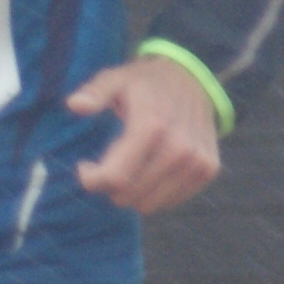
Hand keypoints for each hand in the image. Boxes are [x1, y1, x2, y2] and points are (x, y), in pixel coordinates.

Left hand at [65, 54, 221, 213]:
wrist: (193, 79)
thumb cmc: (144, 83)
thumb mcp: (113, 79)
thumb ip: (94, 93)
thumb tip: (75, 104)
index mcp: (151, 126)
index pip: (114, 177)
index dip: (91, 179)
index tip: (85, 166)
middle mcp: (178, 147)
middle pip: (128, 195)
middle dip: (109, 186)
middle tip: (108, 165)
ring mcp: (197, 161)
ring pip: (148, 204)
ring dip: (131, 192)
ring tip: (129, 167)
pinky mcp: (208, 169)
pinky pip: (170, 202)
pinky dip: (154, 193)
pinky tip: (149, 170)